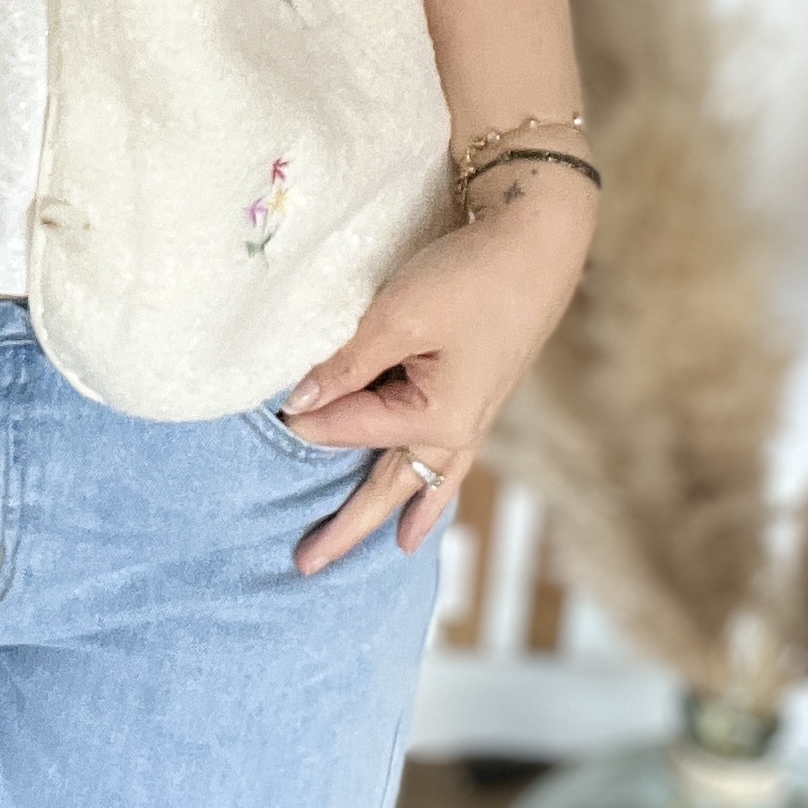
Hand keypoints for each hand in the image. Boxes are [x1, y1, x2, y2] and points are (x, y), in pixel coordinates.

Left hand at [282, 161, 595, 574]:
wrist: (537, 241)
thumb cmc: (471, 276)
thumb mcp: (398, 316)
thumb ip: (346, 364)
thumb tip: (298, 403)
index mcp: (436, 418)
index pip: (348, 428)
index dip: (306, 417)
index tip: (269, 409)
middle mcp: (456, 431)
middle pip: (388, 486)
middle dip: (347, 525)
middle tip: (304, 565)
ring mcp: (471, 418)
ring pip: (418, 478)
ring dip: (389, 513)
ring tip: (369, 553)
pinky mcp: (477, 399)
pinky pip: (446, 462)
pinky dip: (430, 493)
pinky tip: (423, 518)